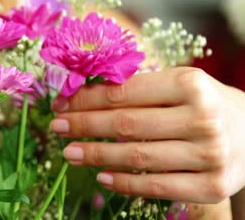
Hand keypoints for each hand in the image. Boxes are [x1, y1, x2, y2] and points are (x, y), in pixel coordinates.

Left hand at [50, 67, 244, 203]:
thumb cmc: (204, 104)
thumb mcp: (177, 85)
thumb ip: (137, 89)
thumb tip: (81, 95)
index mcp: (190, 84)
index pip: (123, 93)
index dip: (86, 100)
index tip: (60, 104)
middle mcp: (202, 118)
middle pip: (127, 125)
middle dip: (84, 126)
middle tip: (56, 127)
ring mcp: (210, 155)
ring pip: (137, 157)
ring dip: (96, 156)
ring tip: (69, 153)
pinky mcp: (213, 186)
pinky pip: (157, 187)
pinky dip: (125, 183)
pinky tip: (101, 177)